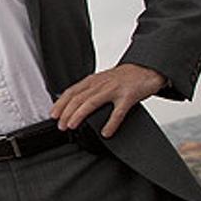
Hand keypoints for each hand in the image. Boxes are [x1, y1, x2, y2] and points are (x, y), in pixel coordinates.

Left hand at [50, 63, 165, 137]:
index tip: (53, 115)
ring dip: (79, 115)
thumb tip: (73, 106)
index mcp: (94, 81)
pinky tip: (106, 132)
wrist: (146, 69)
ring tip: (72, 126)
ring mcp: (114, 90)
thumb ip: (90, 91)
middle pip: (78, 98)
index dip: (61, 103)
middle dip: (66, 112)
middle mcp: (101, 84)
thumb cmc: (124, 77)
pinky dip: (111, 123)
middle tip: (61, 125)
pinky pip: (118, 112)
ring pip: (92, 102)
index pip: (72, 91)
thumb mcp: (103, 81)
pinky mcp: (128, 96)